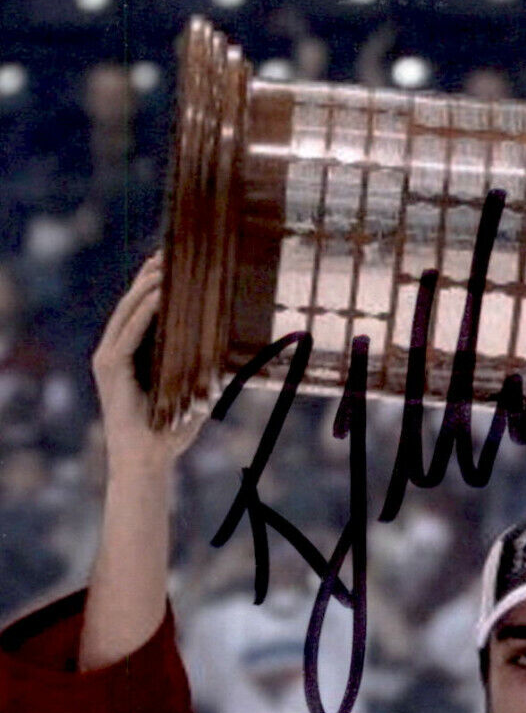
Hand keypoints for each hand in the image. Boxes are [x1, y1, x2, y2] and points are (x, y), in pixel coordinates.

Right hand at [91, 252, 205, 473]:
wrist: (146, 462)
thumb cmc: (169, 433)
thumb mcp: (191, 394)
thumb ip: (203, 373)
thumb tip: (229, 356)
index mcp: (132, 356)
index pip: (142, 311)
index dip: (154, 284)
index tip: (172, 261)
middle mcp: (116, 352)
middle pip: (132, 304)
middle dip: (149, 276)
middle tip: (168, 250)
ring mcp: (109, 358)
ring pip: (128, 311)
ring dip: (147, 285)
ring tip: (165, 263)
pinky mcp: (109, 367)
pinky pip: (129, 332)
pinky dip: (144, 311)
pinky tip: (160, 293)